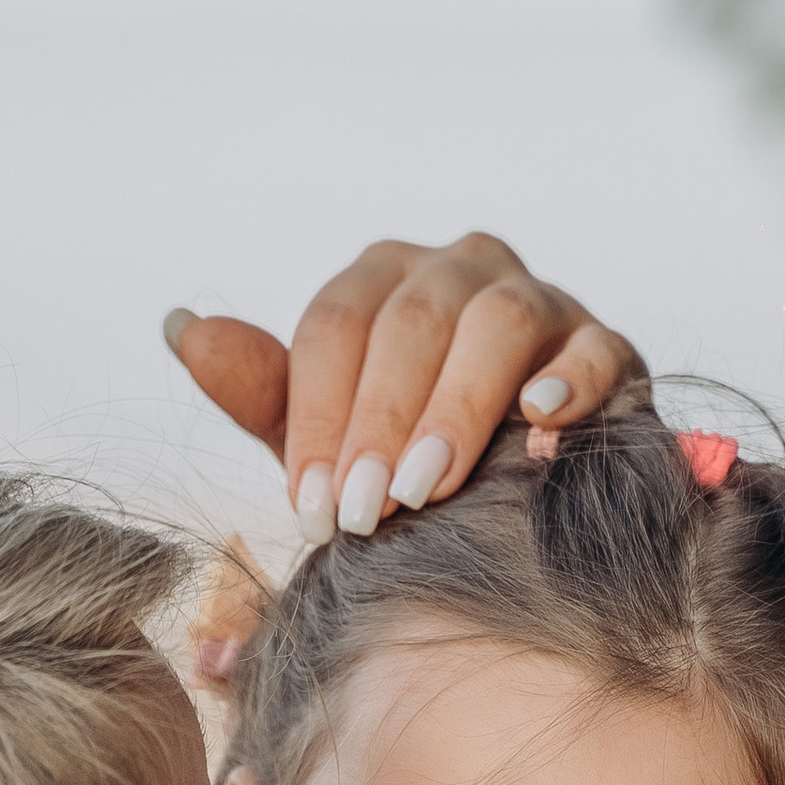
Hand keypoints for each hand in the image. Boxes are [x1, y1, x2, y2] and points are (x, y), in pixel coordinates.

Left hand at [165, 235, 645, 542]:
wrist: (521, 502)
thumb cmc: (408, 462)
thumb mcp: (328, 439)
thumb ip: (262, 391)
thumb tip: (180, 326)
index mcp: (382, 282)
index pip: (335, 326)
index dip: (317, 417)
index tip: (310, 509)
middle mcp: (458, 269)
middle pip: (409, 322)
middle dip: (379, 423)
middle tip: (364, 515)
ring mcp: (536, 299)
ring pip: (494, 324)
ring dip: (456, 408)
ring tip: (429, 489)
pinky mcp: (604, 344)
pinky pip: (592, 349)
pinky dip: (566, 382)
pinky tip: (537, 426)